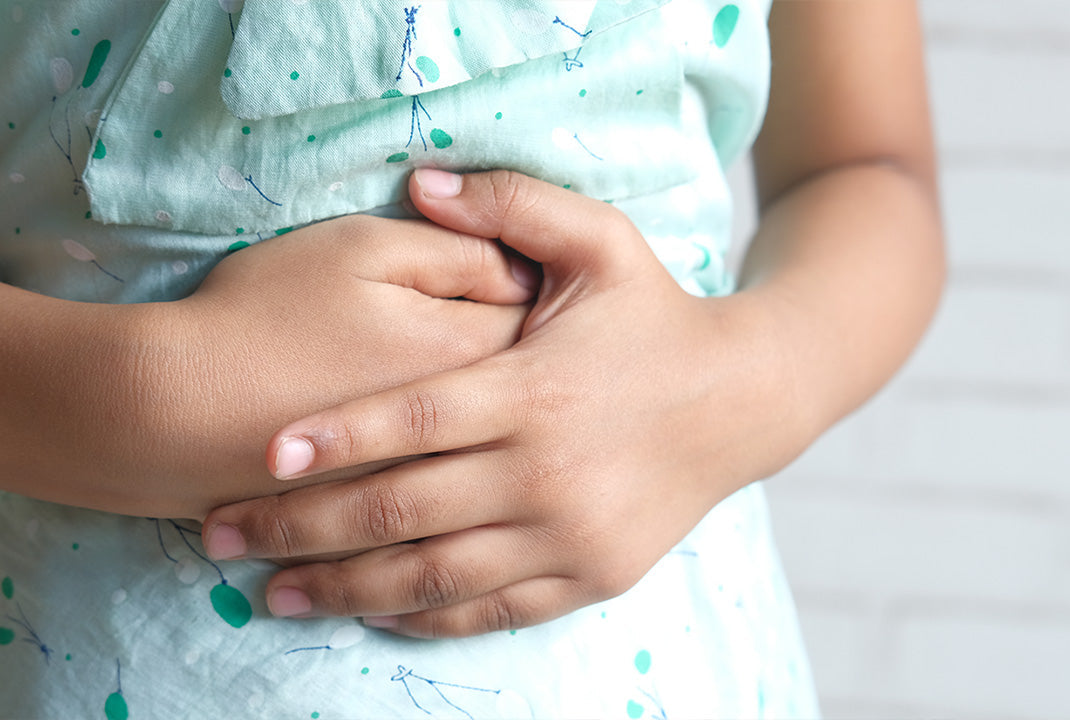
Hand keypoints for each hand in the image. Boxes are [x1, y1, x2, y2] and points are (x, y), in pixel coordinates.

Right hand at [29, 214, 532, 518]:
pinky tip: (445, 458)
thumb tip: (521, 267)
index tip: (532, 273)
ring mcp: (437, 477)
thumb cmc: (268, 312)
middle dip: (535, 359)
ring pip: (498, 447)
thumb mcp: (363, 248)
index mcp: (472, 348)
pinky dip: (461, 475)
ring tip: (489, 400)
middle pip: (532, 386)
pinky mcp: (397, 512)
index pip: (543, 314)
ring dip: (502, 423)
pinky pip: (455, 498)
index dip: (540, 286)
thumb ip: (457, 249)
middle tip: (521, 330)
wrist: (176, 411)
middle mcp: (471, 426)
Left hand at [203, 169, 814, 636]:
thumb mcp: (603, 240)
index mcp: (535, 390)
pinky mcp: (590, 573)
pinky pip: (491, 609)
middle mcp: (546, 472)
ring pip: (435, 575)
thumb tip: (422, 177)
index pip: (414, 418)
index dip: (334, 437)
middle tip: (222, 532)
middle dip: (301, 526)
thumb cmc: (658, 318)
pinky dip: (424, 614)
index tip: (262, 456)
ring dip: (344, 586)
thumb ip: (513, 204)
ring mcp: (569, 533)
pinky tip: (370, 610)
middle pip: (401, 508)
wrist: (743, 400)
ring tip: (271, 593)